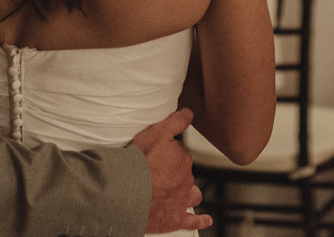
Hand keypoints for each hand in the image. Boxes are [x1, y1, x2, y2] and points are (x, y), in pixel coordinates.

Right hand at [130, 108, 210, 232]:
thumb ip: (176, 122)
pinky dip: (200, 220)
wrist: (126, 193)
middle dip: (175, 172)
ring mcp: (181, 200)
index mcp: (182, 159)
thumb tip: (189, 113)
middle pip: (184, 173)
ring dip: (189, 192)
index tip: (159, 155)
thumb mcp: (157, 132)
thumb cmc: (138, 164)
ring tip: (180, 192)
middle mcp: (185, 179)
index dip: (169, 153)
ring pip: (192, 194)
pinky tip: (206, 220)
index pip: (181, 154)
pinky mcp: (175, 219)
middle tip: (157, 172)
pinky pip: (192, 220)